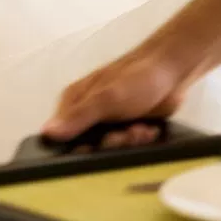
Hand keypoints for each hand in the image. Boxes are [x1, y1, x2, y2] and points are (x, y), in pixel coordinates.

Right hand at [41, 45, 189, 142]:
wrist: (173, 71)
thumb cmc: (138, 75)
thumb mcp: (106, 98)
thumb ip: (78, 117)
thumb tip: (47, 132)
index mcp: (74, 103)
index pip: (61, 137)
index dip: (79, 147)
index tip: (98, 144)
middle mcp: (87, 113)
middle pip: (88, 147)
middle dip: (111, 144)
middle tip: (125, 133)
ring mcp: (107, 122)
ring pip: (110, 149)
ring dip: (129, 143)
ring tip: (140, 128)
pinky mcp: (126, 128)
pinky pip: (128, 147)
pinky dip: (139, 142)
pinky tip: (148, 130)